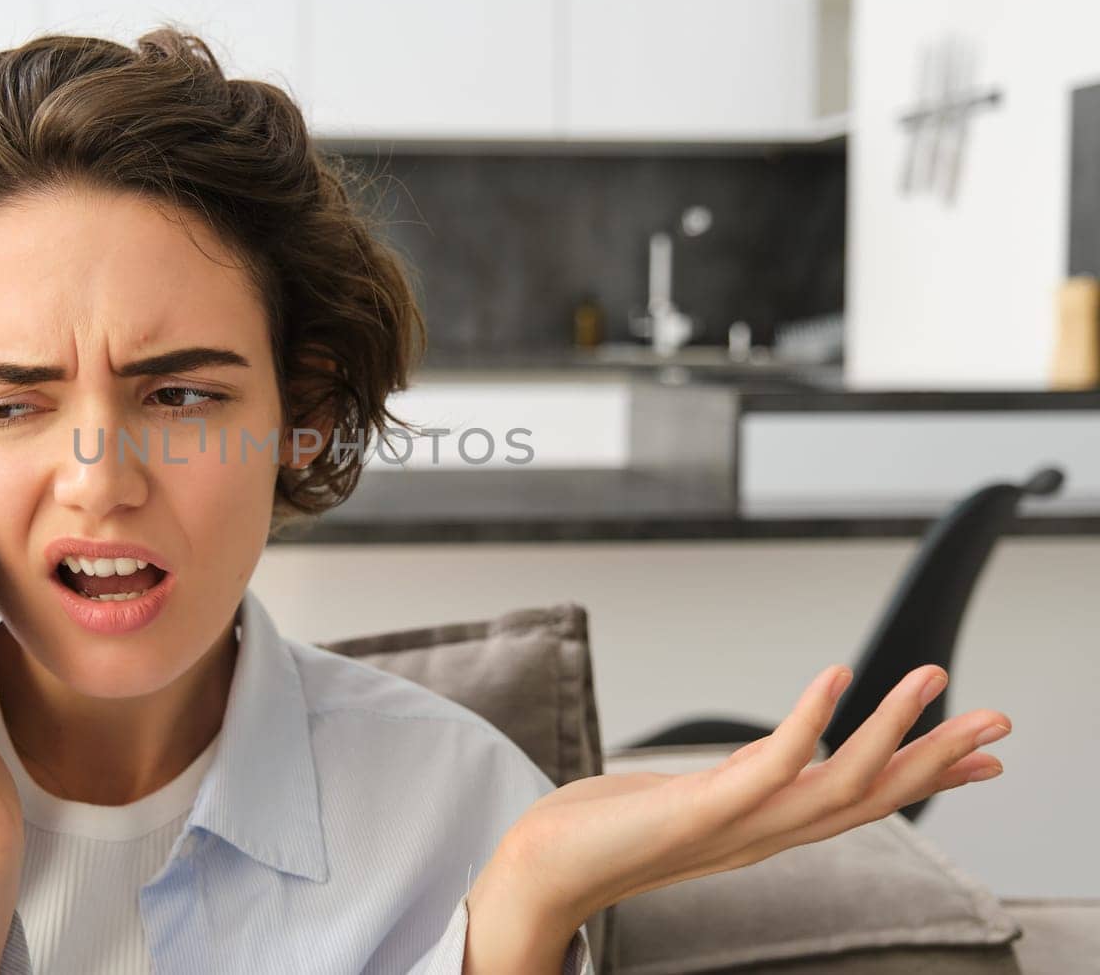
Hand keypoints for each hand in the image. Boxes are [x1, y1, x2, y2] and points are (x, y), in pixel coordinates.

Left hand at [472, 664, 1011, 963]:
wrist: (544, 867)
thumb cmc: (608, 827)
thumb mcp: (695, 796)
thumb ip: (744, 779)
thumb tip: (780, 752)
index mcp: (767, 829)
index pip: (863, 801)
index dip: (924, 777)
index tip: (980, 753)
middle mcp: (765, 834)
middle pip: (873, 797)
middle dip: (939, 758)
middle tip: (999, 720)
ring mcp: (738, 825)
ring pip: (841, 784)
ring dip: (892, 731)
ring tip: (932, 677)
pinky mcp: (701, 810)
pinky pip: (769, 766)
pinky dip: (807, 719)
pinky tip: (835, 676)